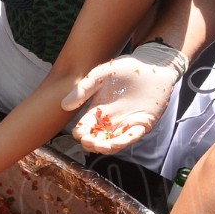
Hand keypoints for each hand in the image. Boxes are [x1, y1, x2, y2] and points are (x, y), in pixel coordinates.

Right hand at [62, 41, 187, 153]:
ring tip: (100, 146)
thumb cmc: (125, 69)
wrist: (151, 65)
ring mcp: (126, 124)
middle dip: (91, 143)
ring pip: (113, 143)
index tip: (79, 132)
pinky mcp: (142, 124)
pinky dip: (124, 142)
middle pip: (97, 140)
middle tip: (89, 141)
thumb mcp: (99, 75)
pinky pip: (132, 137)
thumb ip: (83, 89)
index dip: (81, 133)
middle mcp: (110, 122)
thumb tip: (64, 105)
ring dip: (105, 148)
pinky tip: (116, 144)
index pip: (85, 128)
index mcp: (97, 112)